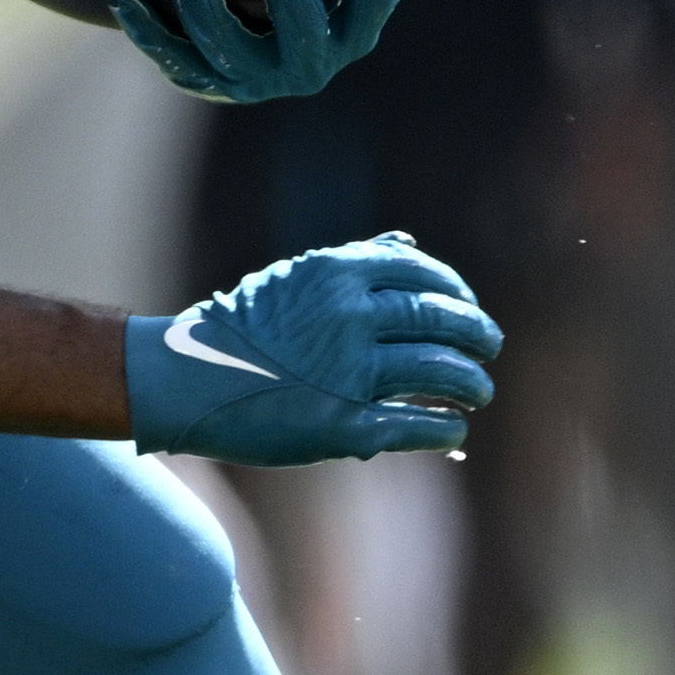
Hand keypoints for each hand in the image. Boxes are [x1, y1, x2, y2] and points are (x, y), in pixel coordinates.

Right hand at [126, 234, 499, 465]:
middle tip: (488, 349)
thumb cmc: (241, 328)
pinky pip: (418, 425)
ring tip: (476, 393)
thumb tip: (409, 244)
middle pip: (441, 321)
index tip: (468, 308)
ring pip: (441, 372)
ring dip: (471, 384)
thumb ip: (354, 262)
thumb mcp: (294, 278)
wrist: (185, 381)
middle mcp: (349, 318)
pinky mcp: (345, 427)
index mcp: (337, 274)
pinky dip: (445, 429)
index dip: (457, 292)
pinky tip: (452, 431)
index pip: (424, 274)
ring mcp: (348, 374)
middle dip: (477, 336)